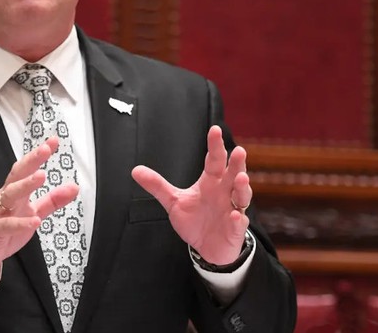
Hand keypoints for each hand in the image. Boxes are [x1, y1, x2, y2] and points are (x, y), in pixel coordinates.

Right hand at [0, 137, 79, 276]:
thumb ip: (53, 201)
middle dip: (31, 161)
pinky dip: (20, 223)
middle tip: (44, 150)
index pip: (27, 169)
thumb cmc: (4, 229)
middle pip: (17, 175)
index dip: (38, 155)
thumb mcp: (32, 212)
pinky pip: (7, 226)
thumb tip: (73, 187)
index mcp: (15, 192)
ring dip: (26, 184)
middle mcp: (6, 198)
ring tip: (41, 176)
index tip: (53, 141)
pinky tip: (34, 221)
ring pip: (10, 195)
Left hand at [131, 125, 251, 265]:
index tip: (214, 130)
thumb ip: (157, 186)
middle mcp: (225, 192)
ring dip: (242, 187)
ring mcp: (233, 209)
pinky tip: (235, 215)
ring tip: (240, 178)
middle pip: (233, 173)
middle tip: (238, 151)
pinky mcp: (235, 229)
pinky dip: (238, 219)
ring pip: (242, 195)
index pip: (214, 160)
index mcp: (211, 181)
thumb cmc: (195, 220)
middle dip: (236, 162)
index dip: (215, 145)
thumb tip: (135, 170)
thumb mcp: (173, 201)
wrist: (207, 247)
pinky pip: (239, 223)